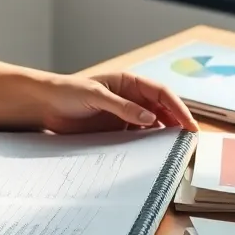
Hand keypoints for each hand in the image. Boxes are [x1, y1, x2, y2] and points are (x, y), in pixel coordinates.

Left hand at [36, 72, 197, 133]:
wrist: (45, 105)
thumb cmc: (68, 91)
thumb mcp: (95, 96)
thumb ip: (122, 107)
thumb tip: (149, 118)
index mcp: (128, 82)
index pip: (160, 92)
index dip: (178, 107)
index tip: (189, 123)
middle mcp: (130, 98)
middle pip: (162, 109)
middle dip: (177, 121)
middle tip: (189, 139)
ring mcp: (125, 114)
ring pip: (153, 124)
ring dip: (165, 134)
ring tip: (176, 148)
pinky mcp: (116, 130)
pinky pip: (138, 137)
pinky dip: (148, 144)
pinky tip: (154, 152)